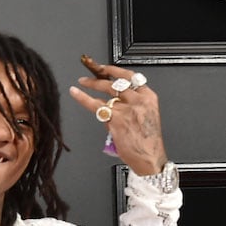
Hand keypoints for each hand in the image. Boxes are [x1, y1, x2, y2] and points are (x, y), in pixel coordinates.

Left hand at [69, 62, 167, 176]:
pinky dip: (83, 98)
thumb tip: (111, 103)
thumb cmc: (147, 142)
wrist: (150, 157)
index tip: (105, 68)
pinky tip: (75, 92)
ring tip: (82, 82)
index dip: (115, 71)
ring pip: (106, 91)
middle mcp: (139, 100)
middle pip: (117, 81)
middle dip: (101, 75)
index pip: (132, 77)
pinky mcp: (116, 119)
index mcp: (149, 98)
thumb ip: (130, 107)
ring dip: (92, 84)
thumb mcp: (145, 117)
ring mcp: (128, 109)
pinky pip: (95, 105)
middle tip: (90, 74)